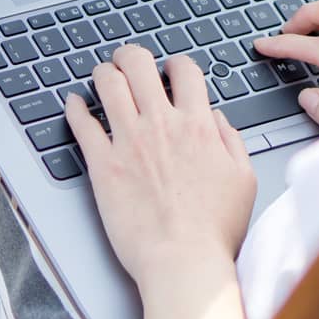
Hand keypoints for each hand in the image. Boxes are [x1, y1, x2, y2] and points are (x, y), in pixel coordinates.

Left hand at [65, 45, 256, 290]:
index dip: (175, 64)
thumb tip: (216, 119)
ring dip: (103, 73)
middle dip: (131, 56)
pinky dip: (74, 107)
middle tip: (128, 63)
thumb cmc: (214, 230)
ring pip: (107, 83)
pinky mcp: (102, 165)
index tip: (170, 72)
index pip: (184, 70)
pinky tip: (74, 104)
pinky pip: (81, 123)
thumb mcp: (243, 179)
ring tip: (103, 77)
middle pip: (138, 64)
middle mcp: (161, 125)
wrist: (183, 261)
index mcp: (197, 126)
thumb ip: (231, 141)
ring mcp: (128, 142)